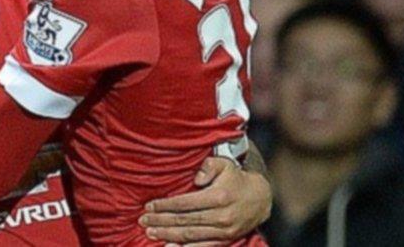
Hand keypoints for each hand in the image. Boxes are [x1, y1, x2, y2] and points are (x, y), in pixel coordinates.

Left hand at [139, 157, 271, 245]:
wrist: (261, 198)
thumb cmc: (235, 178)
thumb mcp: (224, 164)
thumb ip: (209, 166)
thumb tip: (196, 179)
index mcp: (218, 197)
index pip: (185, 203)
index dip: (165, 205)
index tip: (149, 206)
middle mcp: (221, 216)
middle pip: (185, 221)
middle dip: (161, 221)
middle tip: (143, 220)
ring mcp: (224, 231)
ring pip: (191, 235)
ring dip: (168, 235)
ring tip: (150, 233)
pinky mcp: (226, 240)